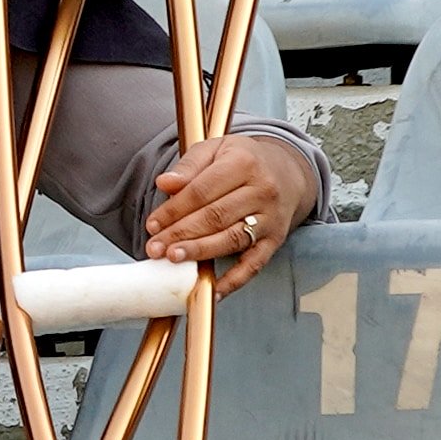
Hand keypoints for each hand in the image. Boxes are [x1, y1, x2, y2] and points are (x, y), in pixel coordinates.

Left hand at [146, 134, 313, 294]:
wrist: (287, 172)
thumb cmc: (243, 161)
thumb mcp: (216, 149)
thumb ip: (189, 166)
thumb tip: (165, 183)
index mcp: (243, 163)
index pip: (201, 191)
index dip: (174, 210)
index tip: (152, 225)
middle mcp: (261, 191)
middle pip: (215, 217)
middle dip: (181, 234)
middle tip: (156, 248)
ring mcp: (270, 218)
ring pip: (232, 239)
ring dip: (200, 253)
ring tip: (174, 259)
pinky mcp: (275, 240)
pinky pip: (255, 263)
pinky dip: (234, 280)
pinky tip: (213, 290)